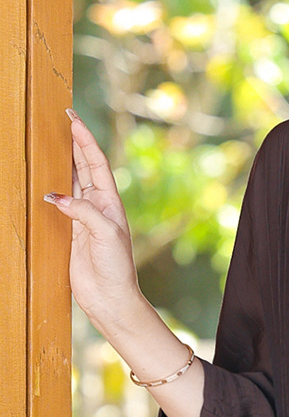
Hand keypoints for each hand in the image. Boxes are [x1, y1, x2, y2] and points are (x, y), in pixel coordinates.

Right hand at [44, 108, 143, 328]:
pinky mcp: (72, 232)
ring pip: (71, 182)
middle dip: (74, 143)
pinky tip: (43, 180)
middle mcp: (98, 206)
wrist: (110, 297)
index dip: (85, 140)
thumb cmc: (116, 267)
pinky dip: (52, 189)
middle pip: (84, 167)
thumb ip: (83, 212)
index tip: (73, 119)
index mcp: (111, 202)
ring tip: (52, 141)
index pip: (96, 163)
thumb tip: (56, 197)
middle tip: (62, 119)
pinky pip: (61, 204)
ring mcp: (84, 218)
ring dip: (63, 162)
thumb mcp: (105, 234)